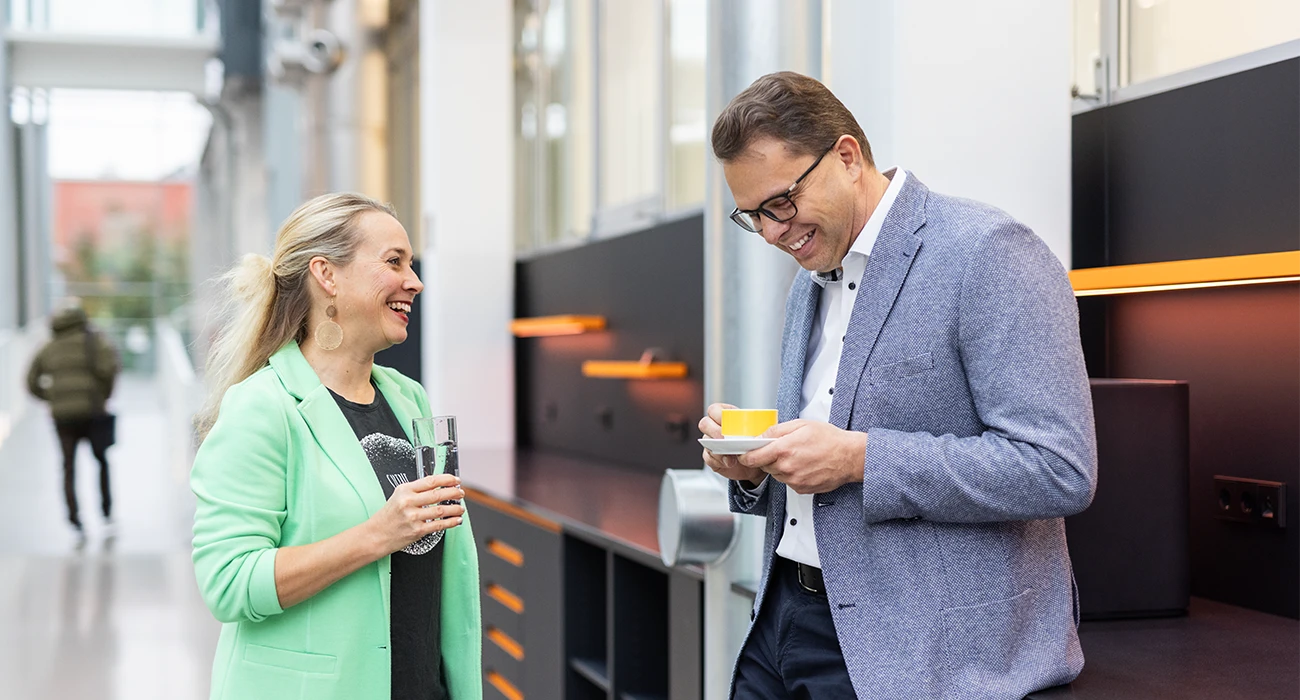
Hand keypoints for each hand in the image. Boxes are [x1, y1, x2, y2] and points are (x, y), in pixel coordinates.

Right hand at [366, 473, 464, 555]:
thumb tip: (438, 487)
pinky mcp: (417, 530)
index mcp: (405, 490)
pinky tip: (456, 520)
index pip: (431, 480)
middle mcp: (409, 502)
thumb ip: (416, 491)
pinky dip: (451, 522)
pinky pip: (439, 525)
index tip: (455, 480)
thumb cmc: (387, 517)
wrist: (375, 535)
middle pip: (438, 494)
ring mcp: (413, 517)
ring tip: (460, 507)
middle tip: (461, 493)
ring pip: (441, 510)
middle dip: (454, 492)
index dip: (447, 479)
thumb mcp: (398, 496)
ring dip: (455, 508)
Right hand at [699, 402, 766, 485]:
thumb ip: (757, 429)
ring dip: (718, 449)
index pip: (714, 410)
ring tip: (732, 456)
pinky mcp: (711, 457)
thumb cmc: (756, 443)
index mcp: (726, 416)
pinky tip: (729, 463)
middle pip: (705, 424)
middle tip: (725, 440)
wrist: (755, 463)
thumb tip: (761, 433)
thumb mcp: (759, 432)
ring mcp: (712, 442)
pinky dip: (719, 461)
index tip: (726, 423)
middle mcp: (715, 428)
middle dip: (714, 431)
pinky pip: (708, 457)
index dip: (717, 414)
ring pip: (706, 442)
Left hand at [738, 420, 866, 494]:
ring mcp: (794, 480)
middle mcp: (786, 467)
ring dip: (780, 466)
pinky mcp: (801, 489)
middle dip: (767, 457)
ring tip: (797, 455)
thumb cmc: (829, 439)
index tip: (743, 453)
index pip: (752, 457)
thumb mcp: (800, 425)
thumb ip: (776, 430)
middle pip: (764, 465)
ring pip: (776, 474)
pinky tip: (804, 465)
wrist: (849, 457)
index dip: (745, 455)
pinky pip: (788, 481)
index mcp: (783, 449)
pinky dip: (791, 474)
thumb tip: (760, 436)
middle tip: (782, 448)